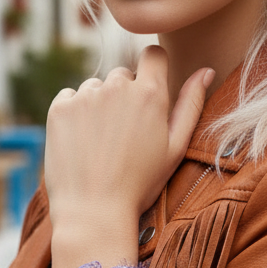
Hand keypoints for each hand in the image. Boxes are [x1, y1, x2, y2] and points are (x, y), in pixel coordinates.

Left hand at [44, 46, 213, 234]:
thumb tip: (206, 70)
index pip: (154, 54)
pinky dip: (76, 113)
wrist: (93, 213)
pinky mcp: (59, 108)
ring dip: (100, 105)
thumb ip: (191, 104)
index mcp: (150, 93)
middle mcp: (116, 86)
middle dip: (125, 95)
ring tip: (102, 143)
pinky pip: (71, 97)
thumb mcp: (175, 147)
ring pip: (96, 87)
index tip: (149, 92)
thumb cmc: (140, 184)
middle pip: (123, 74)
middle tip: (125, 135)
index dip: (154, 70)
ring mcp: (85, 96)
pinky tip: (82, 142)